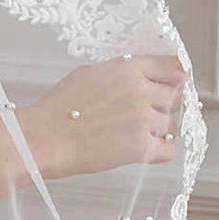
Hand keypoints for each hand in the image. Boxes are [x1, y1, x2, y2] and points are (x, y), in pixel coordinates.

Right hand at [20, 54, 186, 177]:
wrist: (43, 138)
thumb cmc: (57, 107)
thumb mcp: (88, 74)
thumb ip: (119, 73)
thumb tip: (138, 77)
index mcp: (128, 69)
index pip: (174, 67)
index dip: (175, 77)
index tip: (171, 85)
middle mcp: (140, 91)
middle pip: (175, 97)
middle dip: (162, 106)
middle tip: (143, 114)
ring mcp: (143, 120)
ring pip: (171, 126)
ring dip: (157, 131)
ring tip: (133, 135)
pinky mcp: (141, 148)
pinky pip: (168, 151)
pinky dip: (158, 152)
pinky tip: (142, 150)